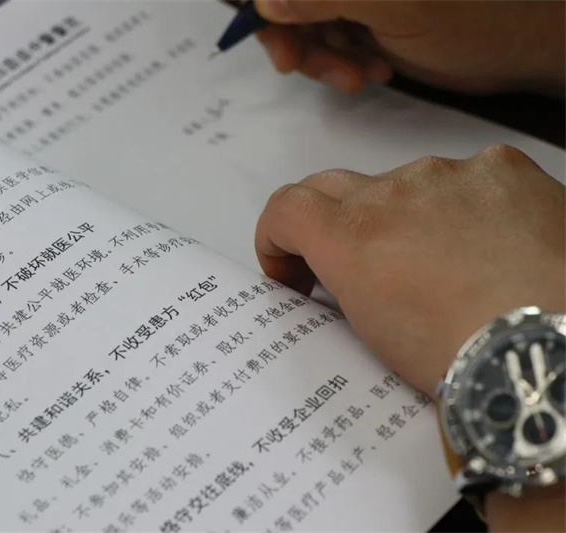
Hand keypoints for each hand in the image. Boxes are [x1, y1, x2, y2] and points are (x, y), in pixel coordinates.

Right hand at [253, 0, 564, 94]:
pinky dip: (337, 64)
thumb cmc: (469, 16)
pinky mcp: (359, 20)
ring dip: (319, 58)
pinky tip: (370, 71)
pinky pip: (323, 44)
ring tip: (357, 75)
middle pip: (282, 2)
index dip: (259, 5)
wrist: (509, 47)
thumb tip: (266, 2)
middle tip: (298, 66)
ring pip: (300, 26)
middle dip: (291, 35)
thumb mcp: (394, 3)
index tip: (269, 35)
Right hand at [254, 144, 564, 396]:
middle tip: (354, 268)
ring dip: (407, 218)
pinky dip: (465, 207)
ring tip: (447, 269)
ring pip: (404, 186)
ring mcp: (451, 173)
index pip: (285, 208)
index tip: (293, 271)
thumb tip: (348, 269)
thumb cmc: (466, 357)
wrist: (554, 348)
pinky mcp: (504, 169)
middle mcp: (394, 190)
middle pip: (334, 186)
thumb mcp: (376, 332)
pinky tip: (493, 246)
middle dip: (330, 223)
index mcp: (352, 235)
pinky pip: (465, 178)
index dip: (276, 239)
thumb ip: (348, 282)